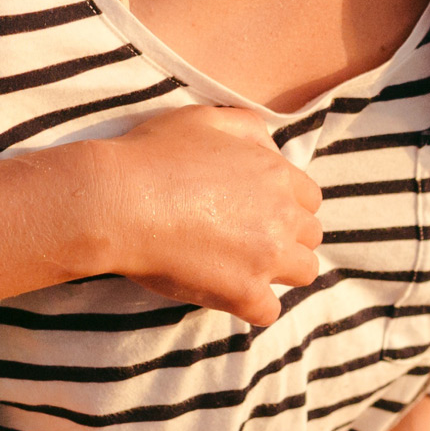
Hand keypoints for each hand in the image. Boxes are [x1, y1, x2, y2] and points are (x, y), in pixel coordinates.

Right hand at [86, 106, 322, 325]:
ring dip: (279, 271)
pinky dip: (252, 305)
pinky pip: (269, 311)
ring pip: (304, 272)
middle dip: (287, 237)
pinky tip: (227, 293)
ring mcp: (266, 257)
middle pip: (311, 236)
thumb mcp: (205, 119)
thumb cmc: (153, 155)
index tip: (258, 211)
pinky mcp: (243, 292)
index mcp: (275, 174)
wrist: (118, 201)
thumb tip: (270, 150)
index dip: (286, 205)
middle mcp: (281, 216)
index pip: (310, 198)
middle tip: (248, 239)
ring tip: (243, 267)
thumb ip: (248, 128)